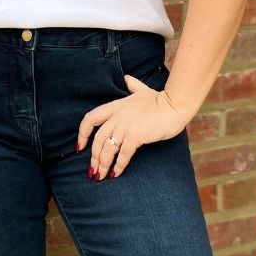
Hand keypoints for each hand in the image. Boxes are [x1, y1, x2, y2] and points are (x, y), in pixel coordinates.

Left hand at [76, 75, 190, 179]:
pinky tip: (116, 174)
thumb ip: (132, 85)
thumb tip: (126, 79)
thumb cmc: (161, 99)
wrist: (175, 104)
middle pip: (98, 139)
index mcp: (116, 106)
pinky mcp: (136, 135)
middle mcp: (117, 116)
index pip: (90, 119)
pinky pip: (123, 154)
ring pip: (108, 149)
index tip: (79, 147)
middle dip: (93, 157)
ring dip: (103, 164)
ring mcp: (126, 125)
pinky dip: (118, 166)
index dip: (82, 134)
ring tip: (101, 176)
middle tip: (93, 170)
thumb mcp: (142, 90)